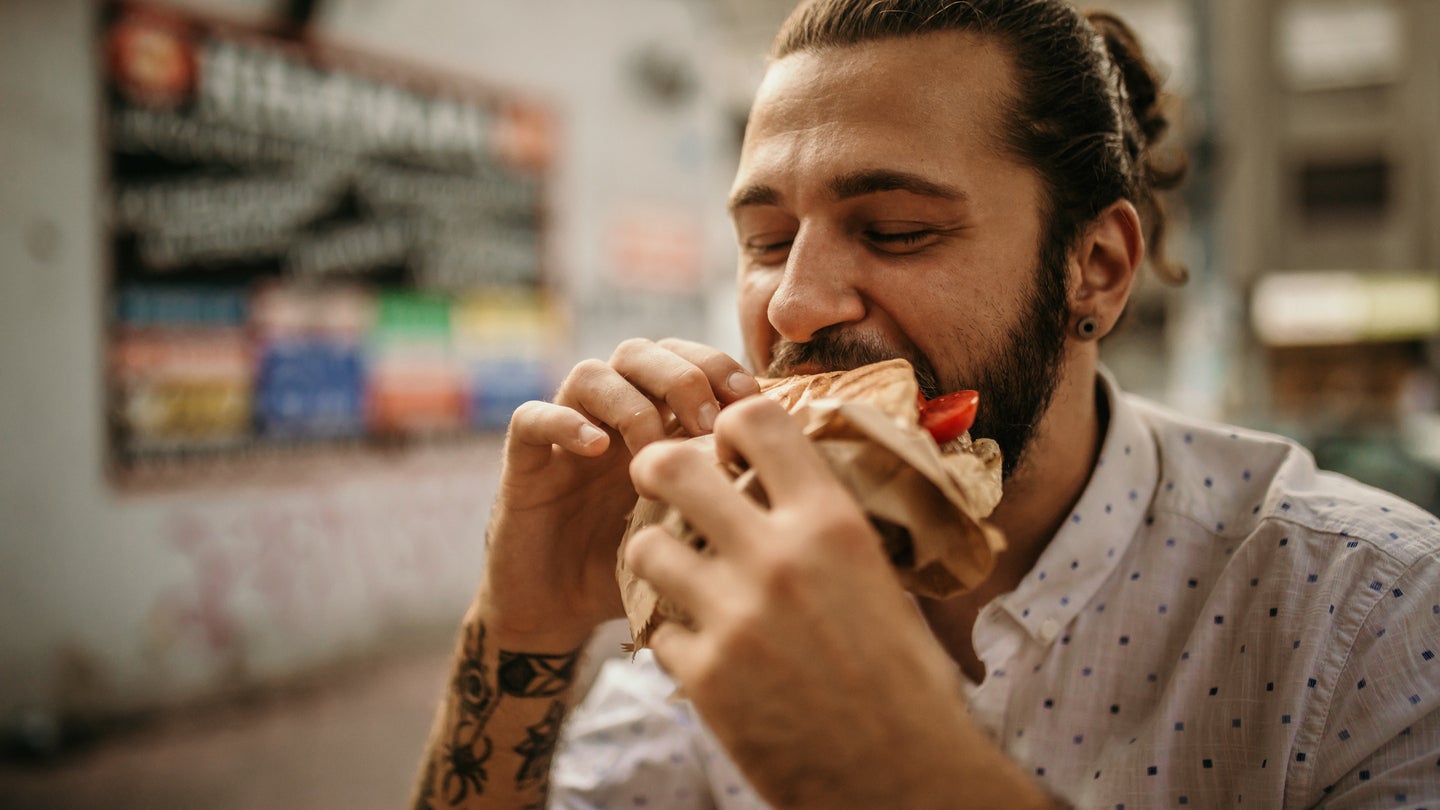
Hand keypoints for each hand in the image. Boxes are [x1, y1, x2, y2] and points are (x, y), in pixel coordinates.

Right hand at [479, 338, 758, 648]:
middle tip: (709, 424)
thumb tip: (807, 483)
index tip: (754, 403)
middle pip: (642, 351)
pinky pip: (532, 417)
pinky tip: (596, 448)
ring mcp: (567, 433)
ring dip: (631, 402)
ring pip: (592, 373)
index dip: (721, 368)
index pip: (688, 360)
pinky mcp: (525, 461)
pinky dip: (565, 421)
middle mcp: (613, 417)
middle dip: (682, 376)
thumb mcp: (696, 531)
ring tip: (654, 447)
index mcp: (659, 422)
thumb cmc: (638, 571)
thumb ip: (734, 499)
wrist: (561, 613)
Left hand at [624, 397, 1052, 808]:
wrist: (904, 776)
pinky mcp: (703, 676)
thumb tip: (786, 483)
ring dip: (656, 556)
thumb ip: (824, 527)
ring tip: (679, 573)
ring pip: (644, 546)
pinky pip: (657, 629)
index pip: (757, 419)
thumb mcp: (877, 578)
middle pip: (672, 468)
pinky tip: (706, 650)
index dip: (730, 424)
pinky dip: (675, 637)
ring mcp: (733, 617)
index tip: (726, 447)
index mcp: (831, 523)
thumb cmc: (903, 678)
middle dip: (656, 468)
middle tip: (659, 482)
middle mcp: (777, 558)